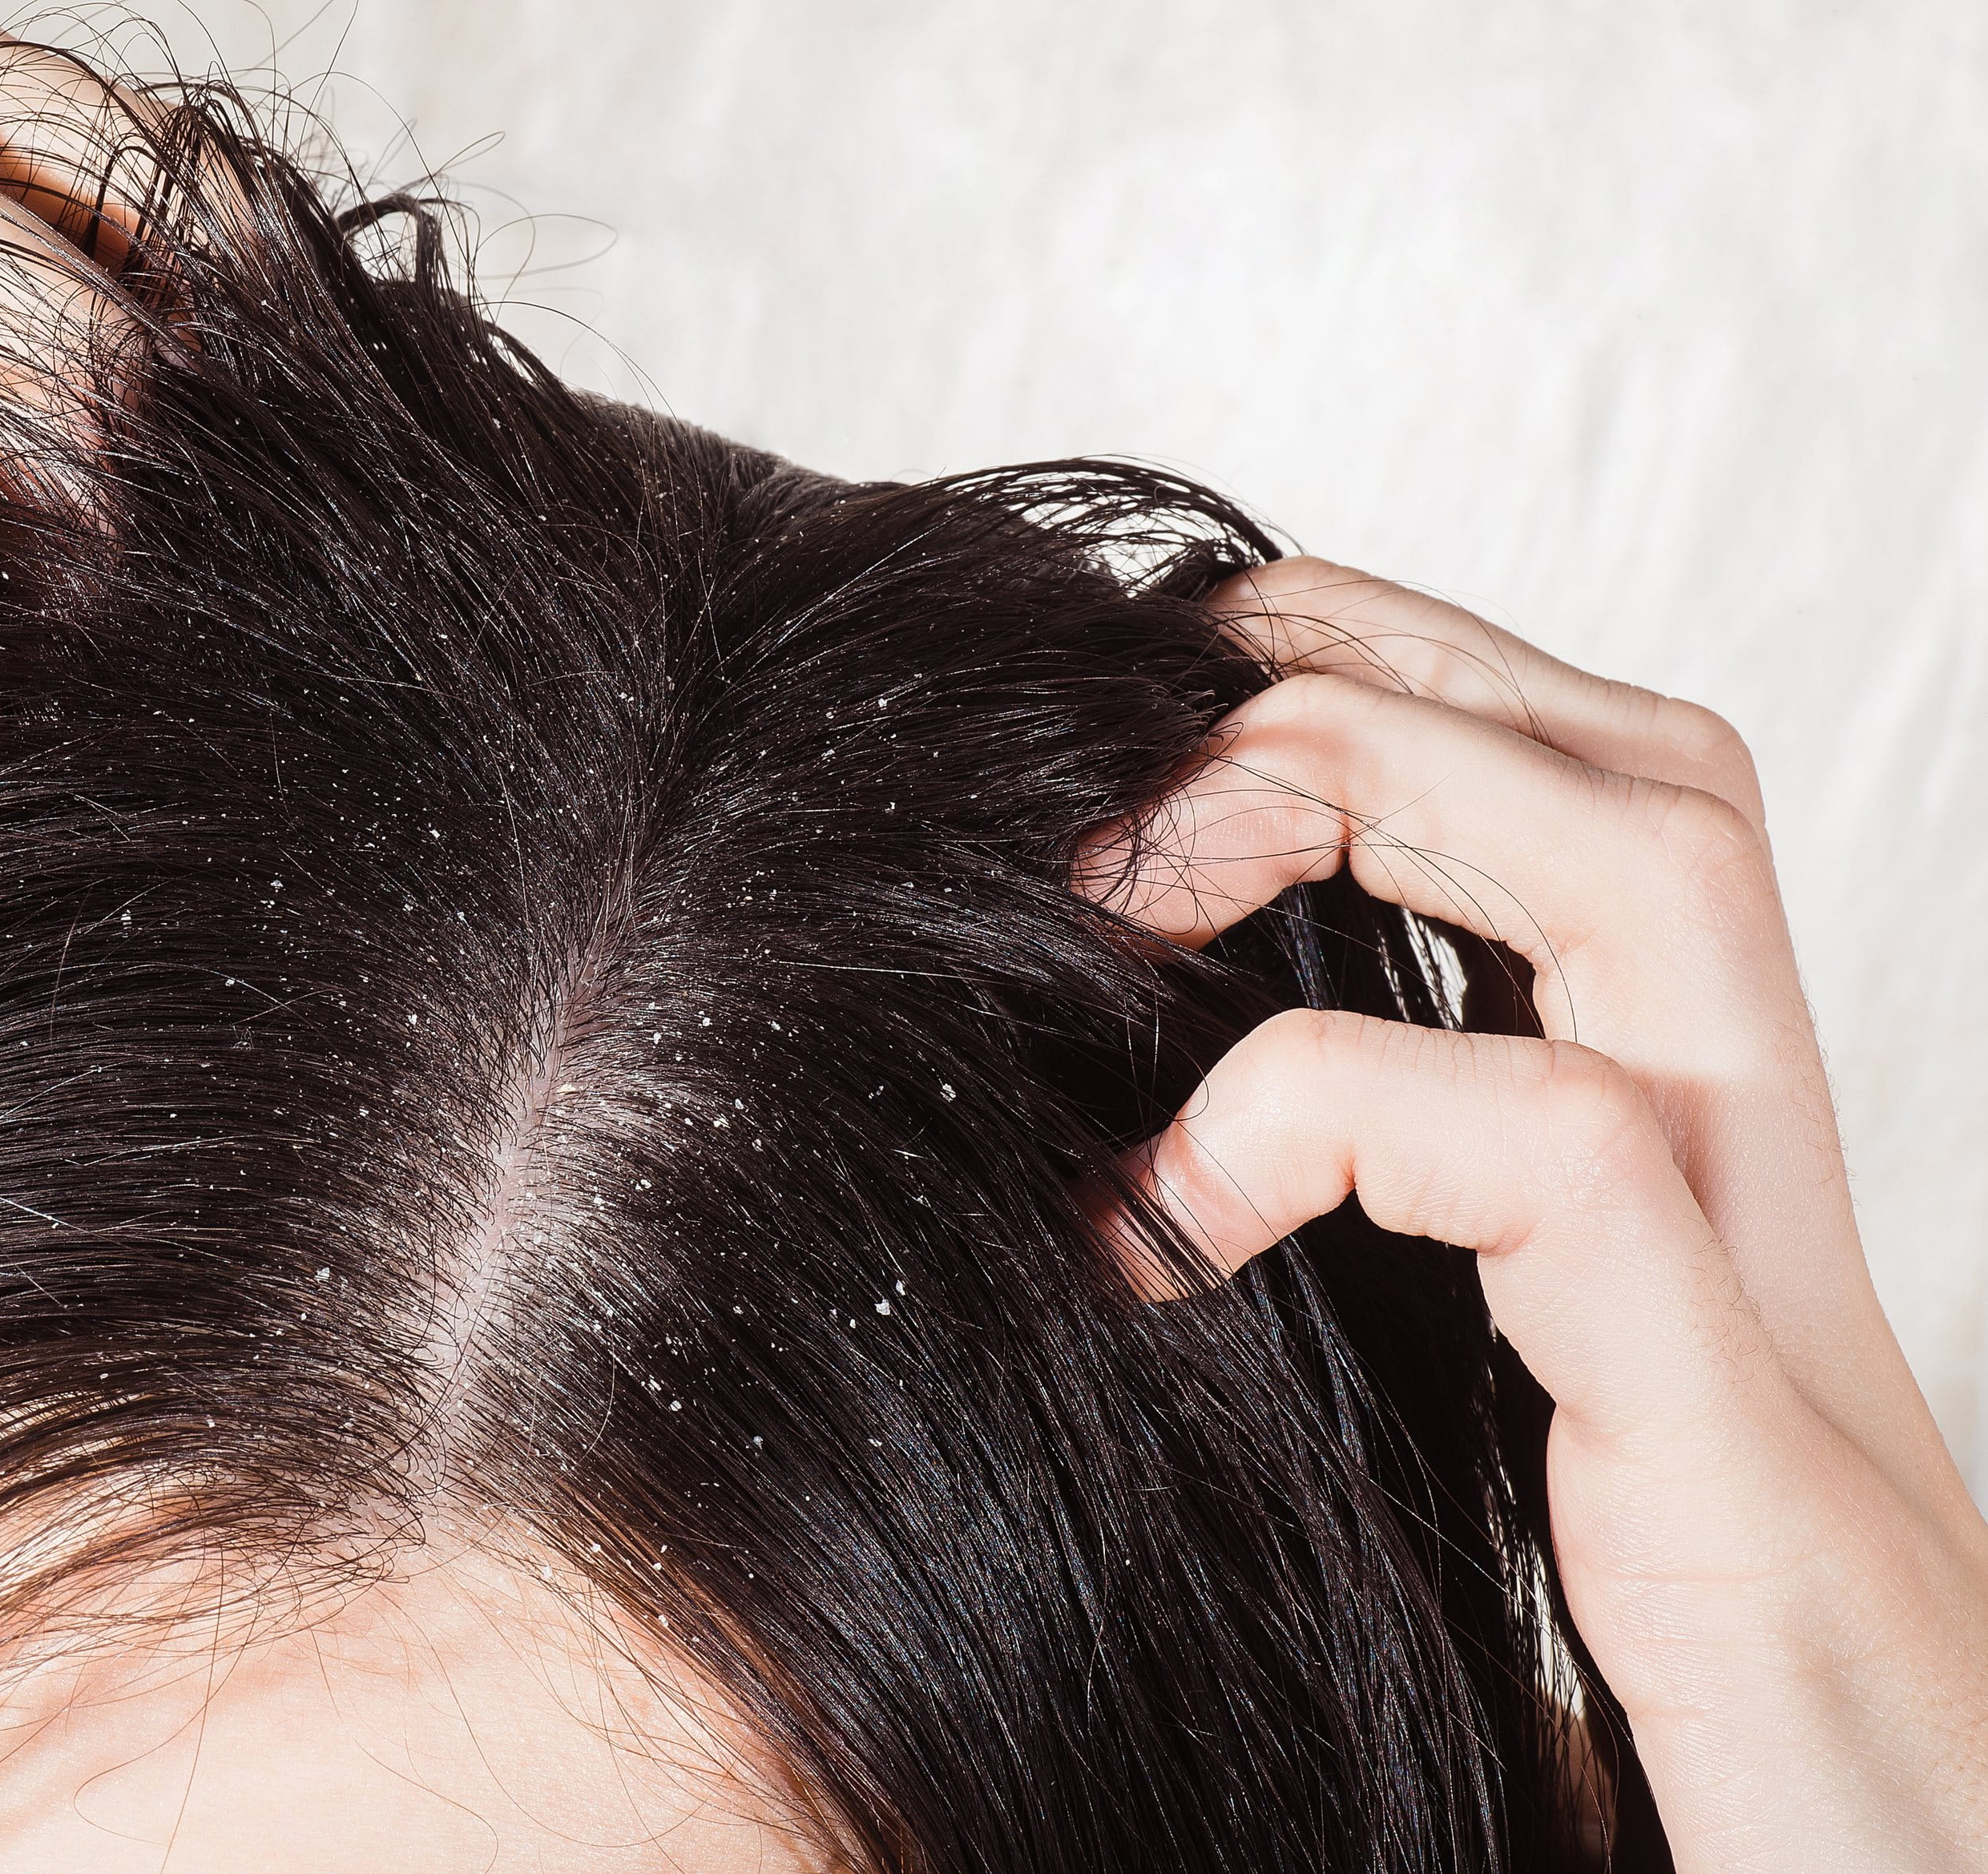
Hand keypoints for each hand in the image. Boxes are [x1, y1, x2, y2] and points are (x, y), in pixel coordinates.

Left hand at [1090, 558, 1987, 1868]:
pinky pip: (1564, 1154)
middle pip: (1651, 775)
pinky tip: (1158, 1227)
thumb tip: (1100, 1239)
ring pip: (1659, 870)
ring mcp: (1778, 1331)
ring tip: (1126, 888)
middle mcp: (1769, 1222)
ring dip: (1368, 788)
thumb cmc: (1698, 1762)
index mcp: (1708, 1216)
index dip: (1404, 699)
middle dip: (1378, 671)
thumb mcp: (1507, 1486)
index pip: (1610, 824)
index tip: (1171, 745)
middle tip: (1124, 753)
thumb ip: (1390, 1327)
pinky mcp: (1739, 1477)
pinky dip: (1326, 1116)